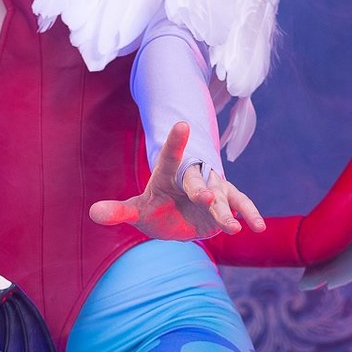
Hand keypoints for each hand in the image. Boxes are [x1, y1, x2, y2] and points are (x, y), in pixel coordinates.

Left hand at [89, 121, 265, 241]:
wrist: (176, 217)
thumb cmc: (155, 209)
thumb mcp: (136, 212)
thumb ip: (118, 212)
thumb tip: (93, 213)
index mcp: (168, 173)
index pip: (169, 156)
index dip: (175, 142)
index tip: (182, 124)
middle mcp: (193, 177)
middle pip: (199, 180)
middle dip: (203, 190)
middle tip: (207, 199)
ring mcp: (213, 189)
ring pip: (222, 196)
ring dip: (227, 210)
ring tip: (233, 226)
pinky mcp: (227, 203)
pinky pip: (240, 206)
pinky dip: (249, 215)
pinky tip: (258, 227)